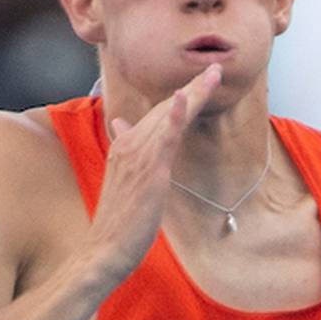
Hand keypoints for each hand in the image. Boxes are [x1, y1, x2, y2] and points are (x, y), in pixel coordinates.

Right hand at [86, 64, 222, 286]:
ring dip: (193, 92)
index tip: (198, 83)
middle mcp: (129, 144)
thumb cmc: (116, 224)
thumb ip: (126, 153)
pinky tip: (185, 96)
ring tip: (214, 73)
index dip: (178, 98)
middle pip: (164, 109)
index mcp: (124, 147)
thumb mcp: (123, 183)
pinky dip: (174, 114)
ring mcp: (138, 155)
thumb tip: (121, 125)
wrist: (104, 250)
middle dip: (192, 87)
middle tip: (216, 68)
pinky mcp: (149, 170)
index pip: (155, 116)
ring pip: (169, 116)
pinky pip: (164, 136)